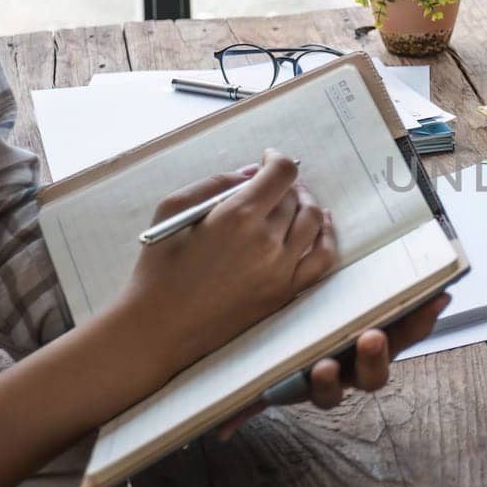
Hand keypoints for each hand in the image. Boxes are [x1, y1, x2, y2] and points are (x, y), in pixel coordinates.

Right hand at [113, 149, 336, 387]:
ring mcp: (280, 269)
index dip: (277, 159)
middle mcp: (266, 241)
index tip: (268, 159)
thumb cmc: (159, 268)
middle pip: (294, 197)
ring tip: (295, 200)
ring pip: (313, 222)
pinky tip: (321, 225)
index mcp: (237, 216)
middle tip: (271, 184)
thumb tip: (252, 171)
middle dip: (285, 185)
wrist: (160, 327)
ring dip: (307, 204)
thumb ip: (215, 183)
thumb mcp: (172, 209)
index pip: (281, 173)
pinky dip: (327, 237)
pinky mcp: (285, 292)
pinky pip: (322, 259)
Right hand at [214, 292, 451, 438]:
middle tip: (369, 337)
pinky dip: (430, 311)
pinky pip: (418, 323)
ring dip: (411, 331)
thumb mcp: (267, 378)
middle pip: (370, 376)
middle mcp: (355, 368)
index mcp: (322, 381)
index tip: (322, 367)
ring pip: (399, 345)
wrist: (315, 321)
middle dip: (372, 360)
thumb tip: (218, 431)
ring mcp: (380, 347)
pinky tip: (443, 294)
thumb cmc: (288, 356)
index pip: (326, 392)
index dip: (327, 384)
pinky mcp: (398, 327)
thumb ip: (246, 400)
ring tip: (422, 309)